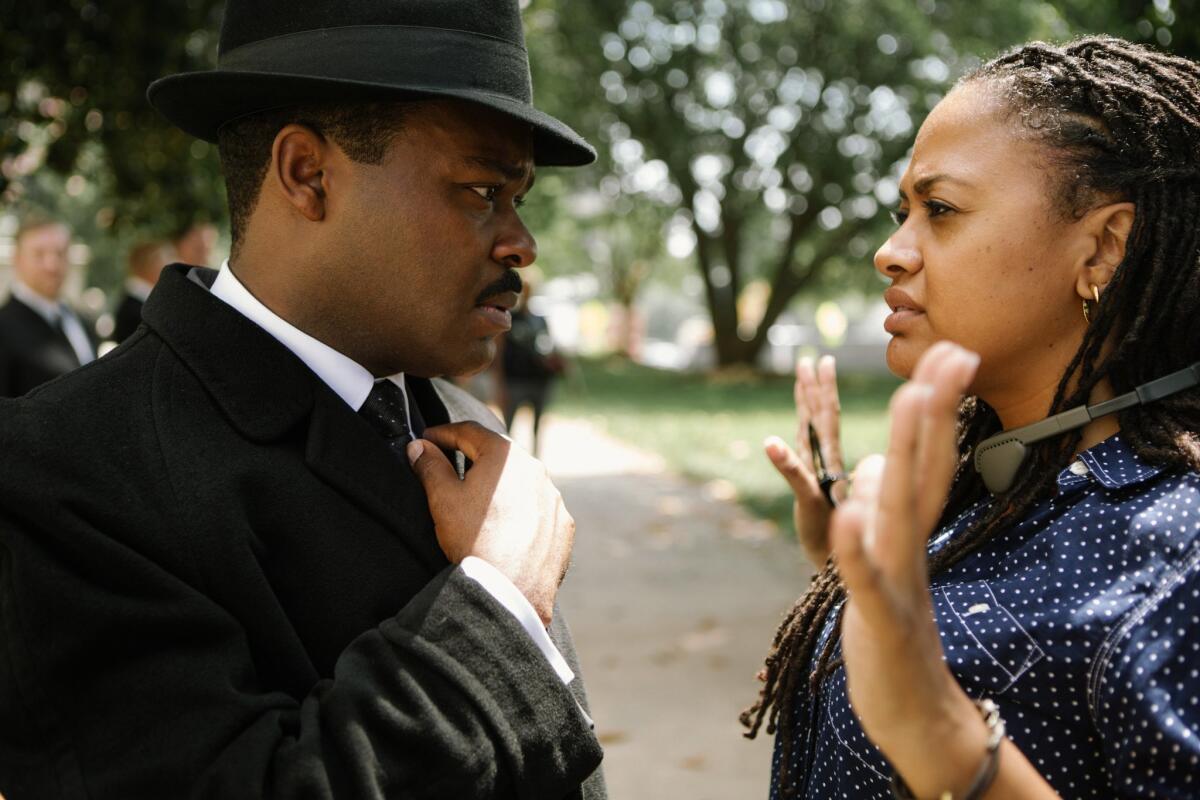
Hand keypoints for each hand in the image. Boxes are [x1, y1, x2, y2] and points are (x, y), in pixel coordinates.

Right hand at [407, 422, 574, 624]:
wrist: (510, 592)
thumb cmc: (474, 542)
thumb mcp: (442, 498)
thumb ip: (429, 466)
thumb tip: (420, 447)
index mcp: (505, 456)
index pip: (469, 432)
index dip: (444, 433)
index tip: (428, 439)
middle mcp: (536, 470)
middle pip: (499, 455)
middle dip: (473, 456)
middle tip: (451, 462)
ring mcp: (553, 498)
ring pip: (522, 482)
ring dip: (500, 485)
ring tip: (479, 499)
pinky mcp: (563, 525)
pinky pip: (539, 509)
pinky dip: (521, 510)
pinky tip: (506, 526)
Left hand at [765, 355, 846, 564]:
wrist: (839, 571)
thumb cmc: (830, 535)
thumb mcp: (813, 497)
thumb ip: (805, 470)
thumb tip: (797, 447)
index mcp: (829, 464)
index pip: (827, 420)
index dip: (821, 391)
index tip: (820, 362)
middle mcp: (829, 468)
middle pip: (824, 420)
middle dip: (819, 388)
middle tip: (817, 358)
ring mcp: (822, 482)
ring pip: (816, 436)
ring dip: (809, 403)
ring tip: (805, 373)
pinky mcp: (810, 502)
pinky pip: (797, 477)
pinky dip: (783, 460)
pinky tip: (769, 442)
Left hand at [830, 341, 988, 795]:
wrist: (916, 717)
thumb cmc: (896, 638)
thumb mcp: (884, 569)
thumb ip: (881, 518)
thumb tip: (874, 470)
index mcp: (909, 537)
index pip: (927, 463)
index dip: (936, 409)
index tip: (951, 353)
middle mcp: (911, 550)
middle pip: (925, 472)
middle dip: (934, 409)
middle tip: (953, 349)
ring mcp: (899, 582)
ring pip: (903, 512)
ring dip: (907, 455)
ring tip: (910, 399)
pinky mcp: (879, 621)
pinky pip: (867, 579)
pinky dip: (858, 548)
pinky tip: (847, 512)